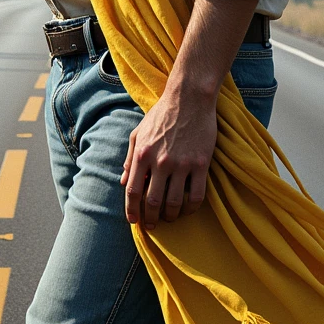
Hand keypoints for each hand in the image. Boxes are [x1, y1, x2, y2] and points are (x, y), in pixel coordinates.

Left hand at [120, 82, 216, 229]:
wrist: (189, 98)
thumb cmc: (162, 114)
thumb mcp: (138, 132)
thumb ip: (130, 158)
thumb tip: (123, 181)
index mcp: (142, 154)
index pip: (132, 191)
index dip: (131, 210)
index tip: (134, 221)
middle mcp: (161, 161)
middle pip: (153, 202)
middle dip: (151, 219)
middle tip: (153, 225)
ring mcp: (182, 164)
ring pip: (174, 203)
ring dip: (170, 216)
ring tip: (170, 217)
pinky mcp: (201, 163)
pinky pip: (197, 195)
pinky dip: (191, 208)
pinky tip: (188, 209)